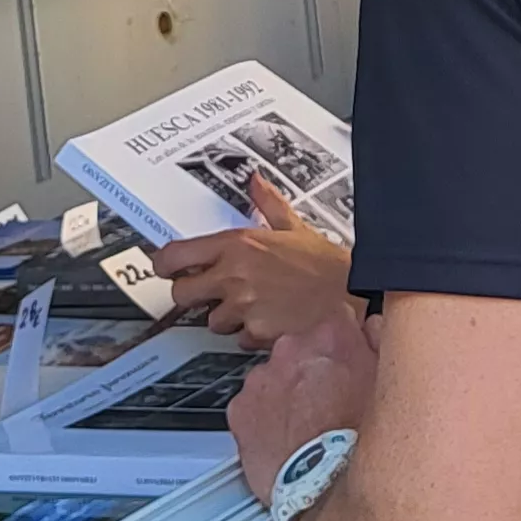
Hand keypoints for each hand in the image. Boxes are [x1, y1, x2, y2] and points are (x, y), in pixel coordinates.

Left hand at [150, 177, 362, 348]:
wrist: (354, 293)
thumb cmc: (326, 264)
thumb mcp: (295, 227)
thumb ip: (268, 204)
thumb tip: (255, 181)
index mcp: (237, 244)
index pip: (175, 255)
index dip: (166, 265)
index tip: (169, 268)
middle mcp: (234, 275)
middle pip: (181, 294)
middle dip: (191, 295)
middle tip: (208, 292)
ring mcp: (244, 306)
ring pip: (211, 321)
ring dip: (225, 317)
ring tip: (252, 305)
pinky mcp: (257, 332)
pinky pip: (240, 339)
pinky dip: (251, 334)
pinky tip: (270, 320)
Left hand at [231, 309, 380, 502]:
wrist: (327, 486)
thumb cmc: (361, 440)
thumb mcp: (392, 383)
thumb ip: (383, 343)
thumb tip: (374, 328)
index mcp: (333, 335)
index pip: (337, 322)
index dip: (345, 347)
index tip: (348, 364)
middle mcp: (292, 348)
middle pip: (302, 350)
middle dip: (313, 370)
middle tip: (331, 403)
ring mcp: (262, 378)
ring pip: (275, 378)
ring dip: (288, 394)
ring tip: (308, 427)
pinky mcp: (240, 409)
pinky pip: (251, 406)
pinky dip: (264, 418)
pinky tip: (286, 438)